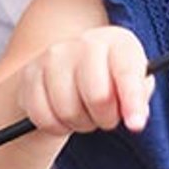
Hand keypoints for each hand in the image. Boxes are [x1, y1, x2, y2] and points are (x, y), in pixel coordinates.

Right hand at [17, 26, 153, 135]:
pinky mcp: (30, 73)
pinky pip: (43, 117)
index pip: (126, 72)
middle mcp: (85, 42)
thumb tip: (136, 118)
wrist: (69, 68)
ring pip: (69, 111)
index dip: (132, 101)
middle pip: (98, 96)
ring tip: (85, 114)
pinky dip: (56, 127)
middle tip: (107, 118)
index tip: (136, 125)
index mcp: (117, 41)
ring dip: (81, 124)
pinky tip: (63, 116)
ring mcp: (54, 56)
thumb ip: (138, 98)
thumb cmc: (111, 79)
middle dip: (106, 118)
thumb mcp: (133, 83)